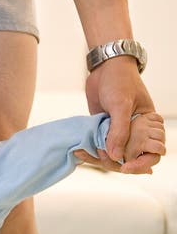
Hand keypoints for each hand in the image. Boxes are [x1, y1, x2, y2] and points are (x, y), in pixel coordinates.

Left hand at [81, 55, 158, 173]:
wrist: (105, 66)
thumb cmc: (120, 80)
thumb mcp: (121, 105)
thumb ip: (119, 131)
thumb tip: (115, 157)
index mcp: (147, 127)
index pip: (152, 153)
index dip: (141, 164)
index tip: (125, 167)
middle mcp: (134, 132)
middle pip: (129, 159)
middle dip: (114, 162)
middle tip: (98, 155)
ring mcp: (118, 132)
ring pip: (112, 155)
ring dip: (98, 157)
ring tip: (83, 152)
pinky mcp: (103, 130)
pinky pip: (99, 147)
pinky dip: (90, 151)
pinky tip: (79, 151)